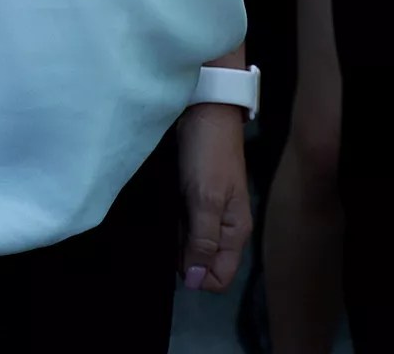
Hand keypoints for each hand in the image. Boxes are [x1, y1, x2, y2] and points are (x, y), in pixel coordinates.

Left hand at [177, 99, 251, 294]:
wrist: (205, 111)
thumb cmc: (207, 154)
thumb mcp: (205, 200)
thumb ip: (202, 240)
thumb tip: (195, 281)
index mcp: (235, 231)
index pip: (220, 277)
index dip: (198, 277)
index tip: (175, 259)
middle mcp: (225, 227)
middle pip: (205, 263)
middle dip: (183, 259)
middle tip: (163, 238)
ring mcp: (210, 212)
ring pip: (192, 244)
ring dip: (175, 241)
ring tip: (158, 225)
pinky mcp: (195, 198)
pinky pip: (183, 225)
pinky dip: (172, 224)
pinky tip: (159, 215)